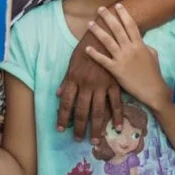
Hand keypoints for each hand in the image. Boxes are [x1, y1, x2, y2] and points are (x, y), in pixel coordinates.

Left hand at [56, 13, 122, 142]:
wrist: (104, 34)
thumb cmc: (86, 46)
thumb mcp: (72, 62)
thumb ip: (66, 80)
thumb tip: (58, 94)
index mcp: (74, 79)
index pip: (65, 103)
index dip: (62, 117)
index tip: (61, 129)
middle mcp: (86, 85)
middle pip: (81, 111)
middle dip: (79, 127)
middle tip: (78, 140)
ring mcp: (101, 85)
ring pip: (98, 111)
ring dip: (96, 128)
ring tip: (95, 141)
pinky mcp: (114, 83)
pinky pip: (116, 103)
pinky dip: (116, 116)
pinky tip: (116, 127)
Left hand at [84, 4, 169, 110]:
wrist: (153, 90)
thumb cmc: (154, 73)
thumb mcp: (153, 54)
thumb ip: (144, 45)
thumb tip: (138, 40)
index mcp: (140, 44)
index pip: (131, 25)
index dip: (124, 14)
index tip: (118, 5)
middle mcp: (130, 49)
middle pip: (117, 29)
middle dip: (108, 17)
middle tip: (100, 9)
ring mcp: (123, 59)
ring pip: (108, 41)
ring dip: (98, 31)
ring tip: (90, 23)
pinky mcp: (116, 70)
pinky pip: (103, 60)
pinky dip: (94, 54)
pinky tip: (86, 48)